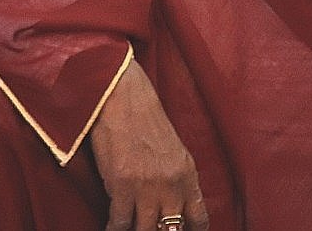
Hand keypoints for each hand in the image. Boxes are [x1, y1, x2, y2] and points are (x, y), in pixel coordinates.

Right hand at [89, 61, 209, 230]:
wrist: (120, 95)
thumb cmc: (143, 117)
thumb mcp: (173, 149)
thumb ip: (178, 180)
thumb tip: (173, 207)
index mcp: (188, 175)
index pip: (199, 221)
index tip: (176, 230)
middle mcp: (171, 185)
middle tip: (150, 227)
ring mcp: (147, 187)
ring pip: (145, 230)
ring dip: (137, 229)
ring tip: (130, 227)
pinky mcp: (122, 185)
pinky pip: (120, 222)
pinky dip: (115, 228)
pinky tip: (112, 227)